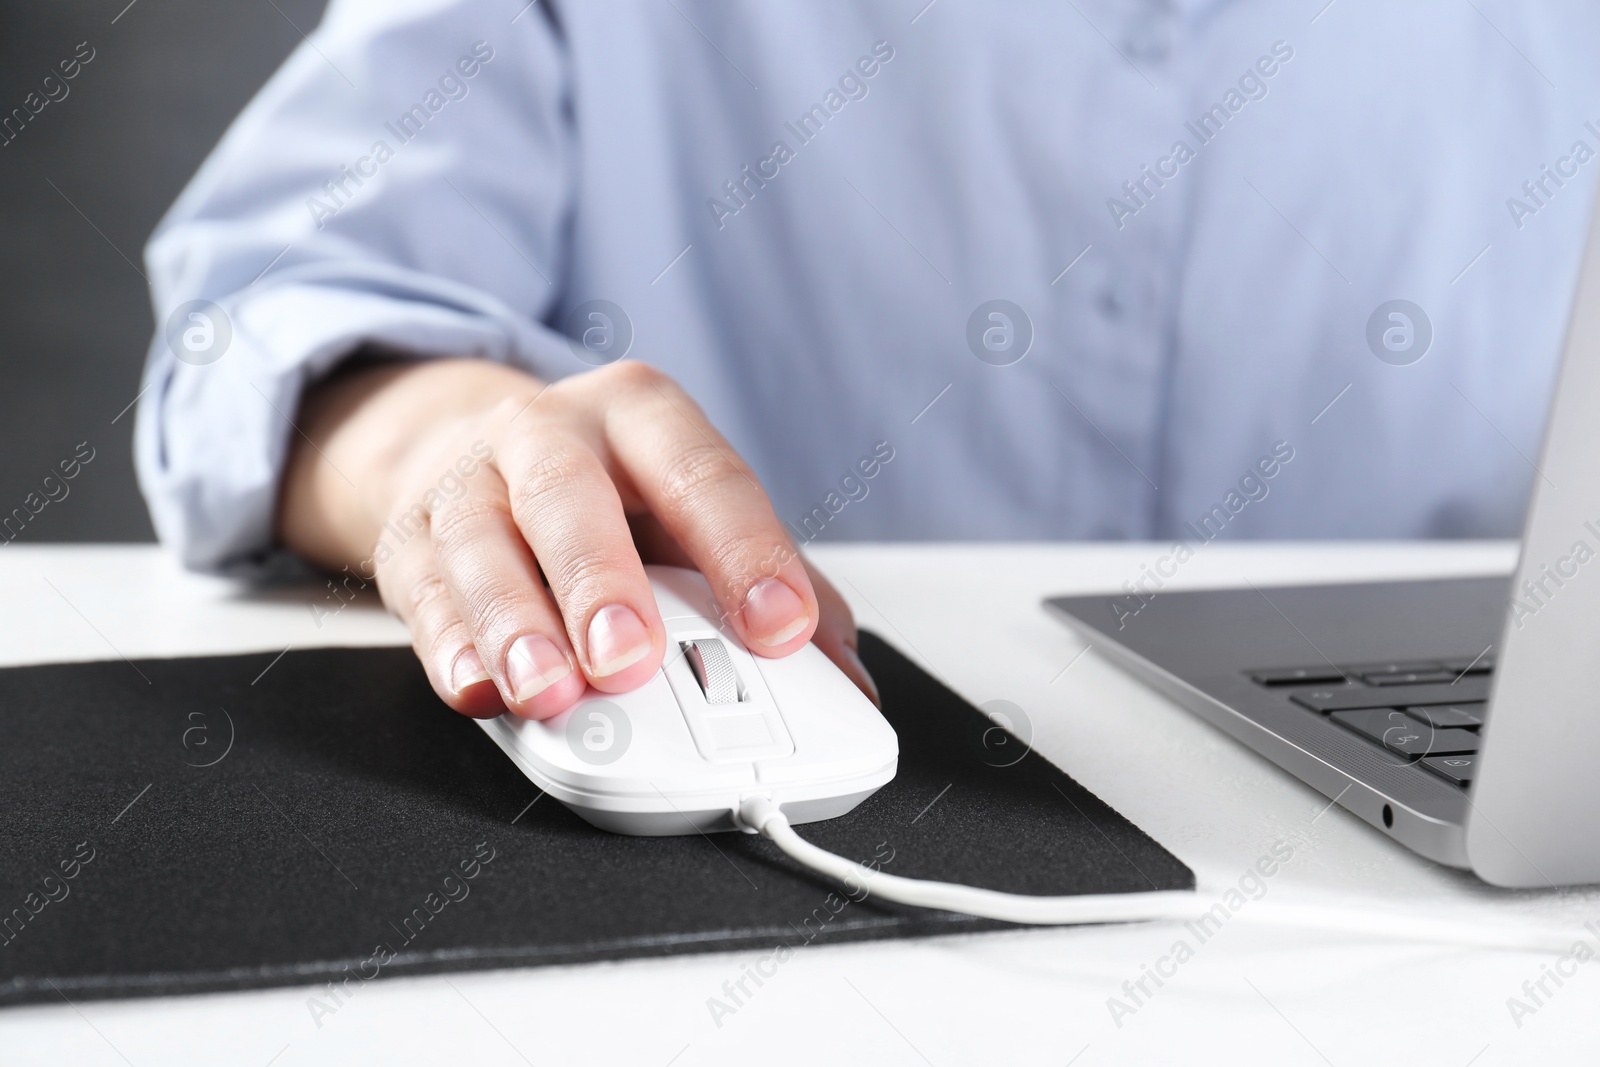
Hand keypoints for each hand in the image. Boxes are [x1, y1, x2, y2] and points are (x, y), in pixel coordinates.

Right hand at [279, 357, 878, 718]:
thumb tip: (847, 686)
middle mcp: (550, 433)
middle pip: (570, 495)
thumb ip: (775, 592)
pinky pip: (422, 594)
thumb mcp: (692, 519)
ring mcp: (469, 481)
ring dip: (516, 625)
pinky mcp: (408, 540)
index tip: (782, 628)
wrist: (468, 449)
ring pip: (481, 545)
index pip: (705, 475)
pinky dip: (451, 647)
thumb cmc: (608, 495)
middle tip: (634, 658)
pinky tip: (480, 690)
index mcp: (644, 418)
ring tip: (552, 692)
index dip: (747, 552)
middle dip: (602, 581)